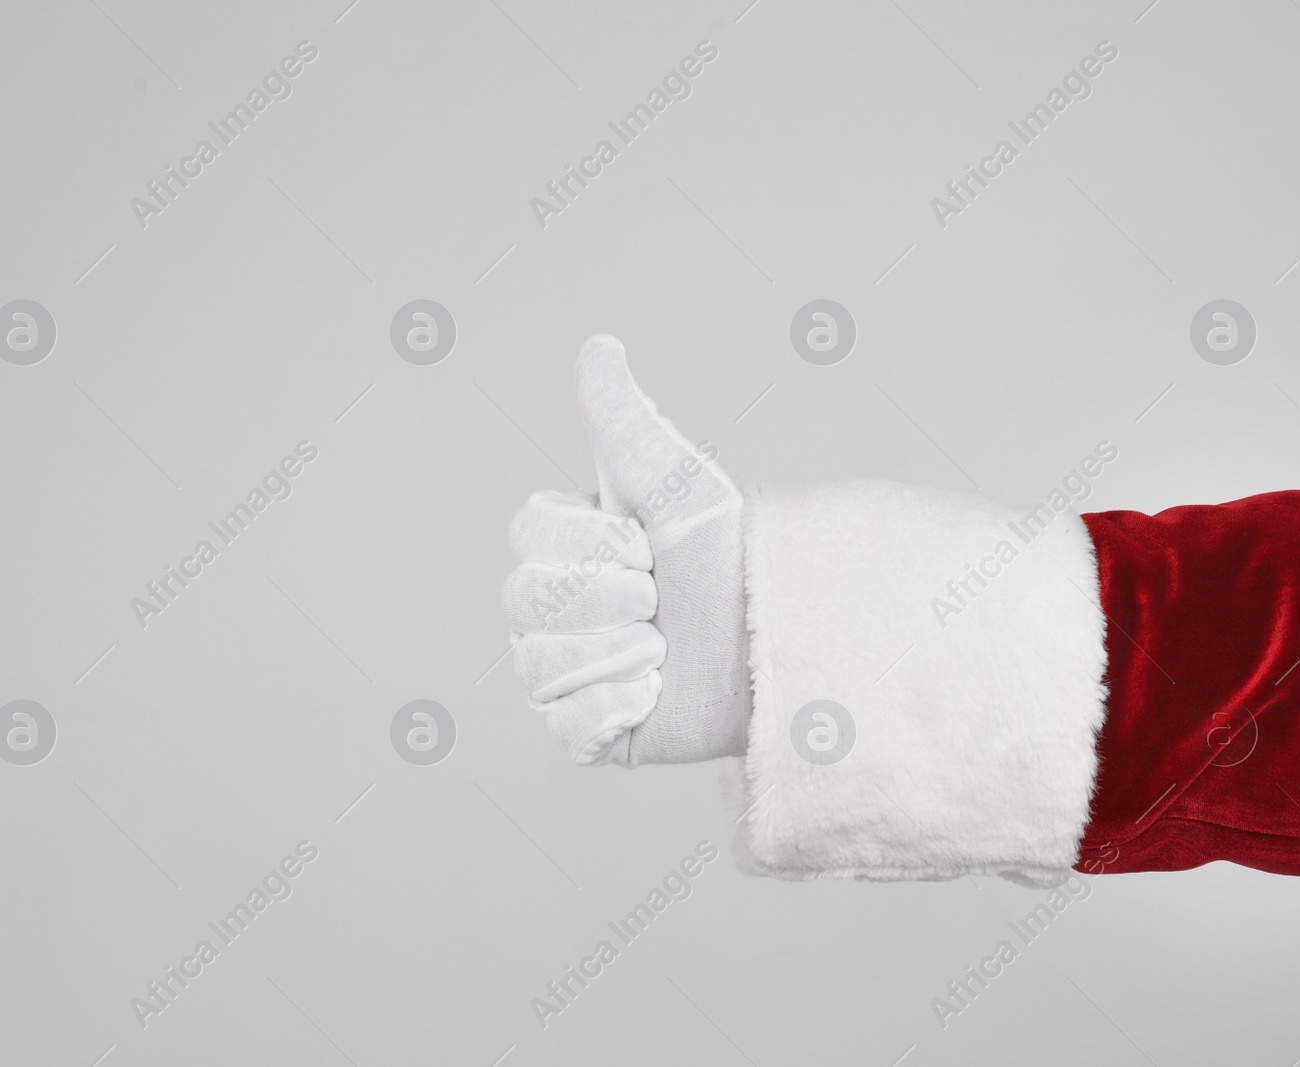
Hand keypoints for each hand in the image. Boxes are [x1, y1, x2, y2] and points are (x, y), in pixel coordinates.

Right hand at [501, 336, 749, 764]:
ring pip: (539, 666)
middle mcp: (550, 609)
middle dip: (609, 597)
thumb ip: (622, 414)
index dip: (593, 541)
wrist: (774, 631)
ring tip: (665, 648)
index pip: (528, 535)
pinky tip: (652, 695)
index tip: (648, 544)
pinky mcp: (589, 732)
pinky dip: (611, 710)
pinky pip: (563, 728)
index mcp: (558, 546)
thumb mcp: (670, 474)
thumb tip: (598, 345)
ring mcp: (566, 672)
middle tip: (661, 598)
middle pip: (525, 602)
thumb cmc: (723, 548)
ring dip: (618, 652)